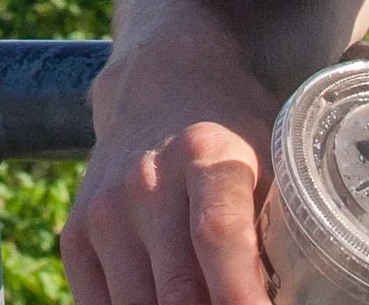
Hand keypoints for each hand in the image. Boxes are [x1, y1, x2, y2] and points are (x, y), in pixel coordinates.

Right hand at [62, 58, 281, 304]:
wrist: (159, 86)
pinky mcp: (76, 237)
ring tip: (208, 303)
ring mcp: (104, 212)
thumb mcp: (271, 160)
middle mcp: (145, 182)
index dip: (240, 293)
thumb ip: (278, 229)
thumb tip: (293, 296)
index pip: (219, 235)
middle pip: (178, 290)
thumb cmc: (231, 136)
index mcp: (206, 155)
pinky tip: (164, 300)